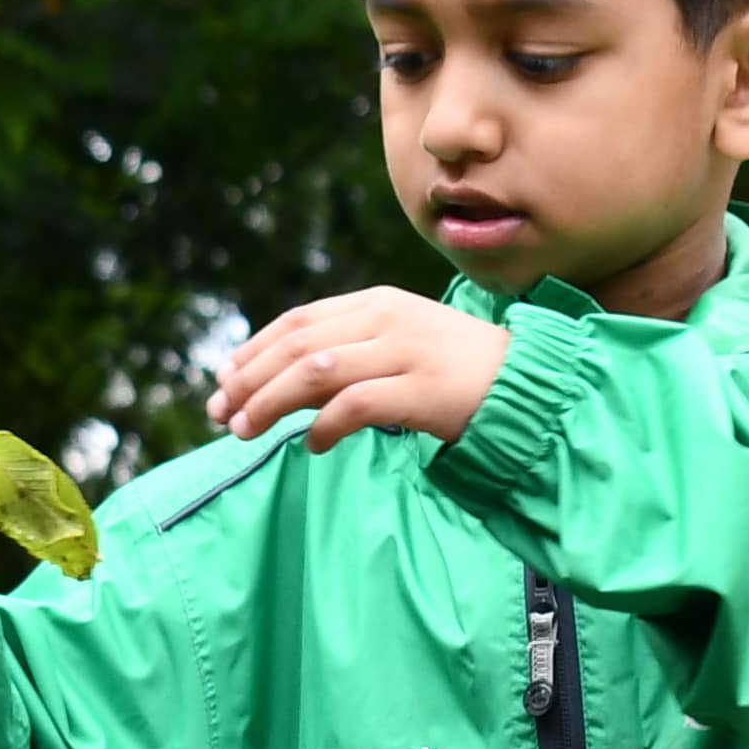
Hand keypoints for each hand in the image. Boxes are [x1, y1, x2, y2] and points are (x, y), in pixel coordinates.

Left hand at [209, 289, 513, 451]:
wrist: (527, 385)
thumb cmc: (459, 373)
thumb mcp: (401, 345)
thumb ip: (352, 352)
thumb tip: (290, 383)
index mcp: (378, 303)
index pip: (299, 321)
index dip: (254, 350)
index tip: (225, 380)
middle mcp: (387, 319)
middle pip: (297, 345)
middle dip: (250, 379)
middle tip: (221, 413)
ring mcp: (405, 352)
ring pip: (315, 372)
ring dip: (272, 403)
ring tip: (246, 430)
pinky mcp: (422, 390)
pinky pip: (356, 406)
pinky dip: (325, 427)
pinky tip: (313, 445)